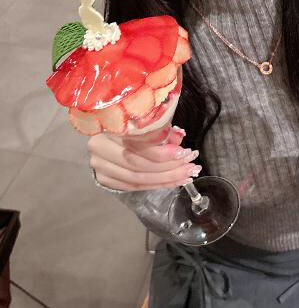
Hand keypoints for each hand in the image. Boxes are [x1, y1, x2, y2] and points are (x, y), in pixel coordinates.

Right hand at [87, 126, 201, 190]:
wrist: (108, 137)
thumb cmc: (131, 124)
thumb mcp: (147, 120)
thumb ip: (161, 129)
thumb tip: (179, 138)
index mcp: (108, 125)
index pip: (137, 143)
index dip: (162, 151)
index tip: (184, 153)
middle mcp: (99, 146)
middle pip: (137, 163)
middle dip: (168, 167)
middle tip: (190, 167)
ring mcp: (100, 165)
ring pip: (137, 177)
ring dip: (165, 179)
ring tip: (186, 176)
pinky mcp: (105, 178)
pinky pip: (134, 186)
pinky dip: (156, 184)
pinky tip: (174, 181)